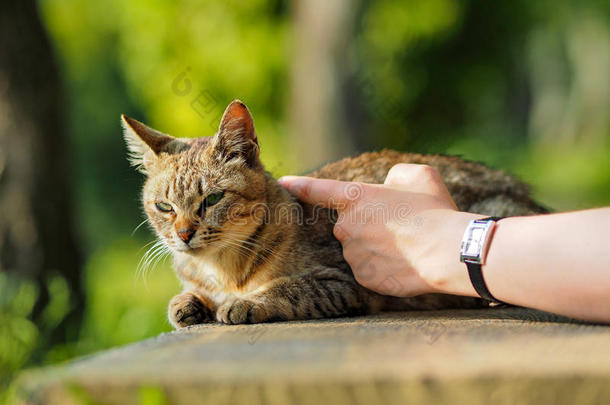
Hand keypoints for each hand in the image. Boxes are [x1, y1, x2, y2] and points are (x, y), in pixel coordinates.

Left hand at [279, 164, 480, 296]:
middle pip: (350, 224)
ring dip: (378, 246)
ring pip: (360, 248)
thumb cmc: (434, 210)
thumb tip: (388, 186)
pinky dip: (384, 266)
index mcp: (355, 197)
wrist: (446, 251)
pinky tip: (404, 264)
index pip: (318, 190)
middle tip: (402, 227)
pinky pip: (369, 269)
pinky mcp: (363, 277)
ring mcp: (353, 254)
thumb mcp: (418, 176)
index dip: (299, 185)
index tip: (283, 183)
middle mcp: (346, 226)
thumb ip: (396, 176)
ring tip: (408, 246)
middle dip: (370, 225)